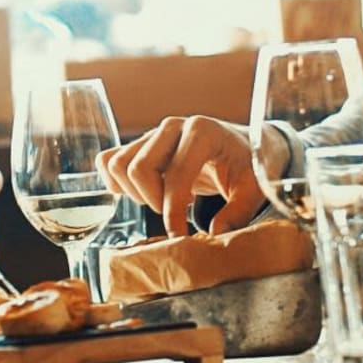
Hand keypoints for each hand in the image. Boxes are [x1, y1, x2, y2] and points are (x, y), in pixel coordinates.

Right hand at [96, 115, 280, 236]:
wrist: (241, 145)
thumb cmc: (247, 166)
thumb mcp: (253, 189)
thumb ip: (238, 213)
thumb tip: (213, 234)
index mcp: (202, 132)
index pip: (175, 175)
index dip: (173, 212)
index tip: (180, 236)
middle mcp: (173, 126)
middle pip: (138, 168)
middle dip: (152, 200)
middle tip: (173, 212)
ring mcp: (152, 133)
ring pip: (118, 164)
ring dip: (134, 192)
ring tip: (160, 200)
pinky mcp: (138, 143)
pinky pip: (108, 160)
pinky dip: (115, 182)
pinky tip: (141, 193)